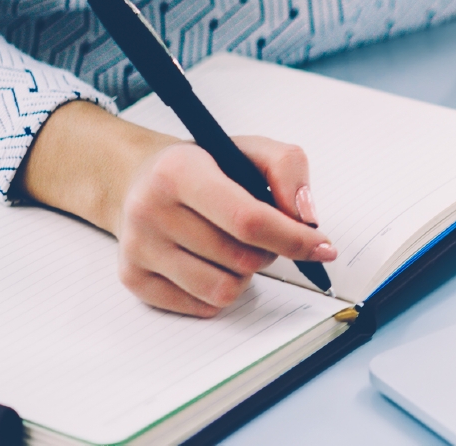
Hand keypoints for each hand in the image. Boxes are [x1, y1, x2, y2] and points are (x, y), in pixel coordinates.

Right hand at [113, 136, 336, 316]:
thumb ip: (288, 168)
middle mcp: (150, 209)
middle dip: (270, 252)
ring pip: (223, 289)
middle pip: (241, 258)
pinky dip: (221, 291)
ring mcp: (138, 247)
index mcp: (180, 171)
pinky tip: (212, 263)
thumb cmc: (204, 166)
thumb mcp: (248, 149)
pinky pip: (201, 307)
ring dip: (246, 274)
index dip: (293, 238)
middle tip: (264, 235)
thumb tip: (306, 218)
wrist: (138, 178)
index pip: (248, 219)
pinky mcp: (133, 278)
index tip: (323, 247)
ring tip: (236, 248)